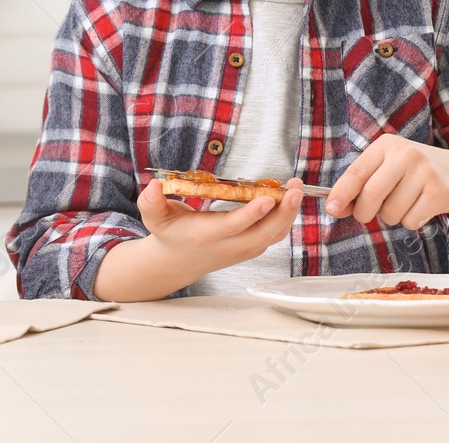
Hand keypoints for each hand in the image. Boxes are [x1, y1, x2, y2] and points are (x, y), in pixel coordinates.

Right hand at [137, 178, 304, 274]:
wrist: (177, 262)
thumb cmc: (167, 234)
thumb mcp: (154, 217)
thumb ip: (151, 202)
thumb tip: (153, 185)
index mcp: (207, 236)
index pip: (234, 225)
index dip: (253, 212)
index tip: (269, 197)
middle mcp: (229, 246)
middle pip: (263, 233)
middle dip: (284, 211)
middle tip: (296, 188)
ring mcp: (242, 250)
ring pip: (273, 236)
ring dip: (289, 214)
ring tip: (297, 189)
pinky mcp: (250, 249)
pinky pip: (273, 236)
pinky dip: (284, 219)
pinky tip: (289, 199)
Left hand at [324, 136, 448, 229]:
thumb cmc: (411, 172)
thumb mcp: (386, 167)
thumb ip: (361, 185)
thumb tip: (335, 208)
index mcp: (386, 146)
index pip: (357, 172)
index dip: (341, 193)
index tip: (331, 208)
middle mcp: (405, 155)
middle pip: (371, 195)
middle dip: (363, 213)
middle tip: (365, 216)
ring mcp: (425, 173)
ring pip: (391, 212)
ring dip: (390, 218)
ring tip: (402, 204)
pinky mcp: (439, 192)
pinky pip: (411, 221)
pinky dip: (409, 222)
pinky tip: (419, 208)